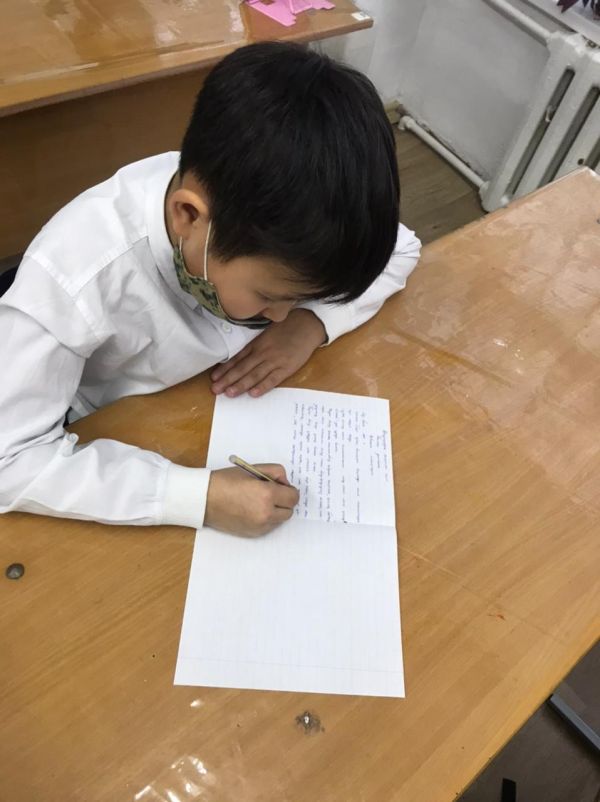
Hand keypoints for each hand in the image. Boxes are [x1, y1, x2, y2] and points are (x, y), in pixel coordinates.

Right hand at [204, 464, 299, 536]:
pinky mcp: (254, 534)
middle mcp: (266, 513)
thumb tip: (286, 483)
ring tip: (260, 501)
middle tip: (272, 493)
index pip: (293, 497)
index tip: (282, 487)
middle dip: (284, 501)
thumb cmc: (226, 481)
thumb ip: (275, 472)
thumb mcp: (252, 469)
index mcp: (267, 495)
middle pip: (290, 510)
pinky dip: (267, 519)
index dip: (289, 490)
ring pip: (281, 520)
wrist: (204, 499)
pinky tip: (253, 510)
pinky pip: (270, 527)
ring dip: (276, 511)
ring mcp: (260, 526)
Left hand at [210, 309, 326, 397]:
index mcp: (257, 344)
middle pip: (242, 368)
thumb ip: (255, 346)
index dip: (225, 369)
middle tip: (215, 390)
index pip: (237, 359)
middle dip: (228, 379)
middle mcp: (263, 352)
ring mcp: (275, 360)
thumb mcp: (266, 334)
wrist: (307, 325)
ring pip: (255, 374)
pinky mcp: (287, 367)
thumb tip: (240, 359)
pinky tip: (253, 393)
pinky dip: (263, 386)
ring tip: (229, 393)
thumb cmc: (286, 329)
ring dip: (241, 385)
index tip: (214, 378)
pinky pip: (273, 379)